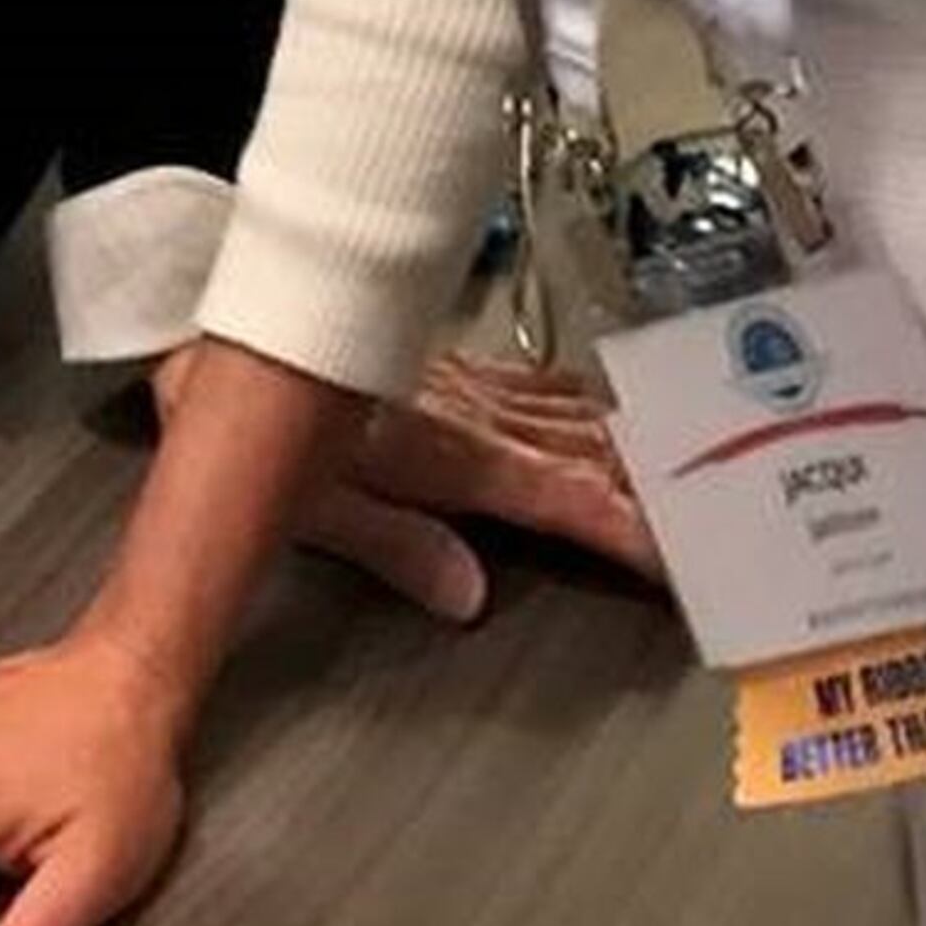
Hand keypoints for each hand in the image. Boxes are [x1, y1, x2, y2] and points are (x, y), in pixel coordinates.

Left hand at [157, 340, 660, 624]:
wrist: (214, 329)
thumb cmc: (253, 419)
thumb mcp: (316, 502)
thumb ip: (398, 547)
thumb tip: (472, 597)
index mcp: (445, 450)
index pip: (552, 491)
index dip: (618, 523)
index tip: (674, 551)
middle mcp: (463, 411)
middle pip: (573, 446)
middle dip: (642, 476)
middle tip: (710, 503)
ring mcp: (455, 383)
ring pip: (558, 409)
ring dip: (618, 434)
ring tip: (677, 454)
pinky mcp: (438, 367)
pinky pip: (526, 383)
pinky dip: (573, 397)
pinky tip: (591, 401)